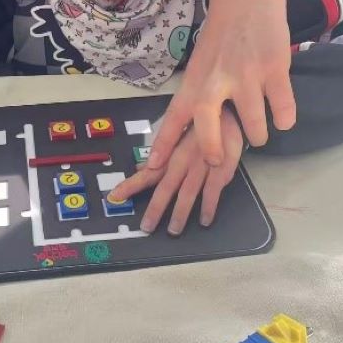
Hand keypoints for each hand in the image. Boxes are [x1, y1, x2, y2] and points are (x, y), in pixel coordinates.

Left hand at [108, 107, 242, 234]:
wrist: (227, 112)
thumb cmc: (200, 125)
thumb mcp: (177, 136)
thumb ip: (159, 157)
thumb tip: (141, 168)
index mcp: (170, 153)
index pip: (147, 173)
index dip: (130, 185)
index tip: (115, 197)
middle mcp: (183, 160)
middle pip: (166, 188)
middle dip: (155, 208)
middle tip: (147, 226)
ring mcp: (202, 165)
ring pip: (188, 193)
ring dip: (180, 213)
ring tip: (173, 230)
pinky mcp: (221, 169)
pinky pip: (213, 191)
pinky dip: (209, 207)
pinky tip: (205, 220)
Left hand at [150, 0, 294, 168]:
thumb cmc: (224, 30)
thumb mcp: (202, 61)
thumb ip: (201, 90)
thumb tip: (198, 125)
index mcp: (196, 77)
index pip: (174, 114)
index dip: (163, 142)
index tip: (153, 167)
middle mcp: (217, 77)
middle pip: (206, 122)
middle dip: (211, 147)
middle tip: (218, 161)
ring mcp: (247, 74)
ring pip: (254, 123)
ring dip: (257, 135)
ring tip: (258, 135)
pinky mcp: (275, 68)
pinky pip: (283, 108)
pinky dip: (285, 118)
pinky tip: (282, 116)